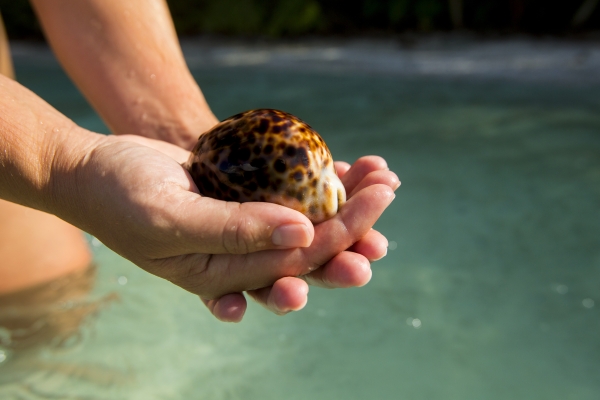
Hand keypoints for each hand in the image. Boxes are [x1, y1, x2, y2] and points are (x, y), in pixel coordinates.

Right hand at [58, 134, 397, 321]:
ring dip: (345, 201)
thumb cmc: (123, 198)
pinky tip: (347, 165)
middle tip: (389, 191)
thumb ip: (234, 232)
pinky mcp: (244, 198)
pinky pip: (288, 193)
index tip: (379, 199)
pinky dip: (318, 179)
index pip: (297, 264)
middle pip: (312, 250)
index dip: (344, 235)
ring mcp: (244, 227)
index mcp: (228, 277)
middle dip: (356, 224)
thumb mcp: (171, 217)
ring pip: (306, 222)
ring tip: (380, 175)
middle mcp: (242, 258)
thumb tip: (305, 235)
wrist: (96, 169)